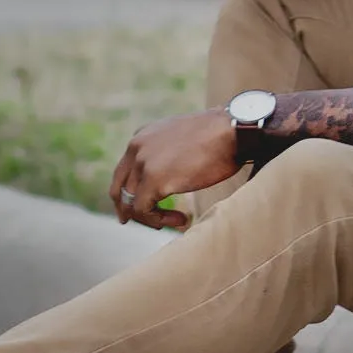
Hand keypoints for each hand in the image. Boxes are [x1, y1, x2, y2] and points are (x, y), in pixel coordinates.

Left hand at [108, 110, 240, 226]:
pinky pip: (142, 210)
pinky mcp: (153, 181)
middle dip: (127, 209)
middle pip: (119, 188)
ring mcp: (143, 164)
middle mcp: (137, 148)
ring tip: (176, 221)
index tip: (141, 206)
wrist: (232, 131)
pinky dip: (158, 221)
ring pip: (130, 203)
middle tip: (136, 221)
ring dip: (151, 218)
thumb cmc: (220, 136)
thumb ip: (170, 152)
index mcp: (143, 136)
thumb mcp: (184, 138)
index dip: (129, 192)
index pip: (124, 170)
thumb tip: (172, 173)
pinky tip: (181, 219)